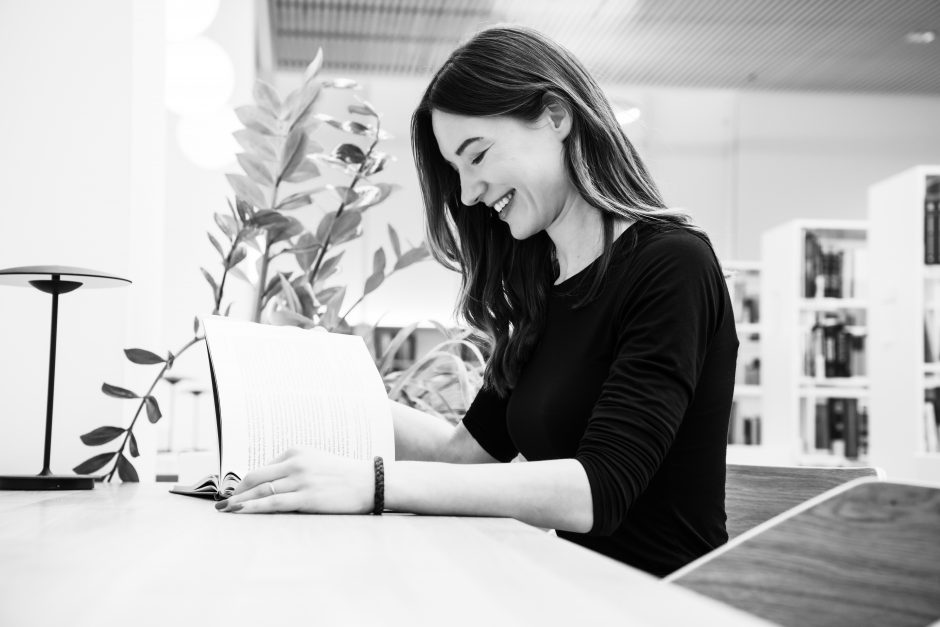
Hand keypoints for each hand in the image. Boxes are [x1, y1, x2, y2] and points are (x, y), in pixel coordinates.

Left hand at [216, 447, 373, 513]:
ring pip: (261, 490)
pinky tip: (240, 511)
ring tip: (224, 509)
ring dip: (239, 500)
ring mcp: (301, 479)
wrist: (371, 482)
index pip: (263, 468)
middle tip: (223, 502)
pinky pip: (273, 503)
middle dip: (237, 490)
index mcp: (297, 451)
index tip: (235, 492)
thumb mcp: (317, 463)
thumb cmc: (345, 475)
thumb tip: (270, 486)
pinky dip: (252, 507)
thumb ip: (294, 470)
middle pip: (256, 477)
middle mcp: (296, 462)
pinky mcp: (307, 497)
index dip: (246, 482)